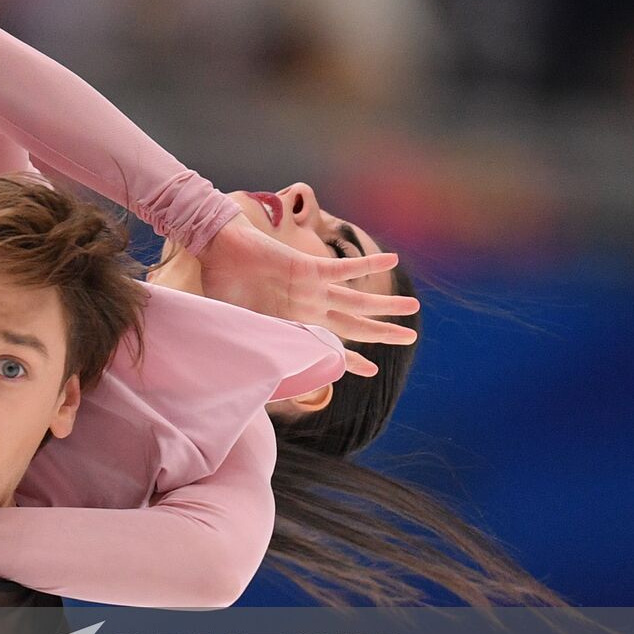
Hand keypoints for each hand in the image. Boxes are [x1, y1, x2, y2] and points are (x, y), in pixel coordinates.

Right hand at [198, 214, 420, 376]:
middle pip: (354, 323)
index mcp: (292, 323)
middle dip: (383, 332)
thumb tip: (247, 382)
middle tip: (410, 337)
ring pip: (358, 300)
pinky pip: (345, 269)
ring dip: (387, 306)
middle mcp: (308, 307)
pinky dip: (368, 265)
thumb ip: (250, 349)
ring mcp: (312, 288)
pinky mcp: (309, 268)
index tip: (372, 369)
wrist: (219, 251)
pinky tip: (393, 260)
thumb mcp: (236, 327)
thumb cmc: (222, 286)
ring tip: (414, 308)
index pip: (327, 344)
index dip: (350, 359)